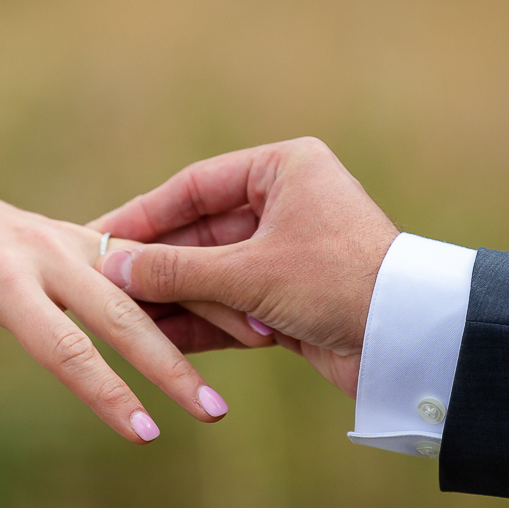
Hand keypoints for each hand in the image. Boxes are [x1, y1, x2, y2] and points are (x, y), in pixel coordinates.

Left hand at [0, 165, 245, 483]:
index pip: (63, 347)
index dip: (106, 393)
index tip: (145, 434)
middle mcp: (42, 249)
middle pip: (121, 311)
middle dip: (171, 365)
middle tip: (213, 412)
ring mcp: (68, 236)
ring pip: (146, 277)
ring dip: (199, 310)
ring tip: (257, 341)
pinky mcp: (82, 234)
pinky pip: (142, 260)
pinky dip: (187, 281)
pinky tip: (231, 303)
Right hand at [91, 138, 398, 397]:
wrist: (411, 339)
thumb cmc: (337, 281)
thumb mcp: (250, 272)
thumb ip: (177, 269)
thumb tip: (110, 264)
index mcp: (284, 168)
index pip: (195, 186)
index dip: (144, 215)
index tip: (97, 237)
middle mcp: (286, 201)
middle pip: (201, 232)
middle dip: (155, 264)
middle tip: (101, 285)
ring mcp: (289, 250)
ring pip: (215, 271)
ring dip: (174, 296)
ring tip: (118, 317)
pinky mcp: (292, 295)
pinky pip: (233, 302)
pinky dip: (202, 320)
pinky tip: (156, 339)